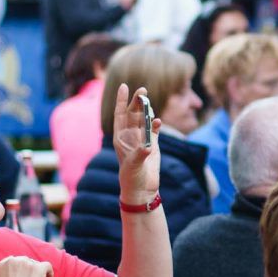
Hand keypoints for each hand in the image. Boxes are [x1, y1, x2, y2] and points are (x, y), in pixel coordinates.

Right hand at [0, 255, 51, 276]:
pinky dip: (49, 274)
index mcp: (0, 265)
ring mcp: (25, 263)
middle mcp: (11, 261)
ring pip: (36, 264)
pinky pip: (47, 266)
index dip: (20, 271)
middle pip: (25, 261)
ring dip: (39, 274)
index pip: (13, 262)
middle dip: (29, 272)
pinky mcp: (37, 268)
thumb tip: (15, 276)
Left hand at [111, 85, 160, 202]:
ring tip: (148, 100)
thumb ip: (140, 154)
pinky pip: (154, 130)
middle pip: (133, 114)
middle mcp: (130, 137)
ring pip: (143, 119)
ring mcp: (142, 140)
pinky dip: (156, 124)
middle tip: (142, 91)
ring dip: (146, 110)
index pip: (120, 114)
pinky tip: (158, 120)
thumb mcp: (133, 166)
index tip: (124, 86)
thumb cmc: (132, 178)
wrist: (142, 190)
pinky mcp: (153, 145)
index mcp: (120, 138)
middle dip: (137, 102)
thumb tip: (148, 145)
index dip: (122, 100)